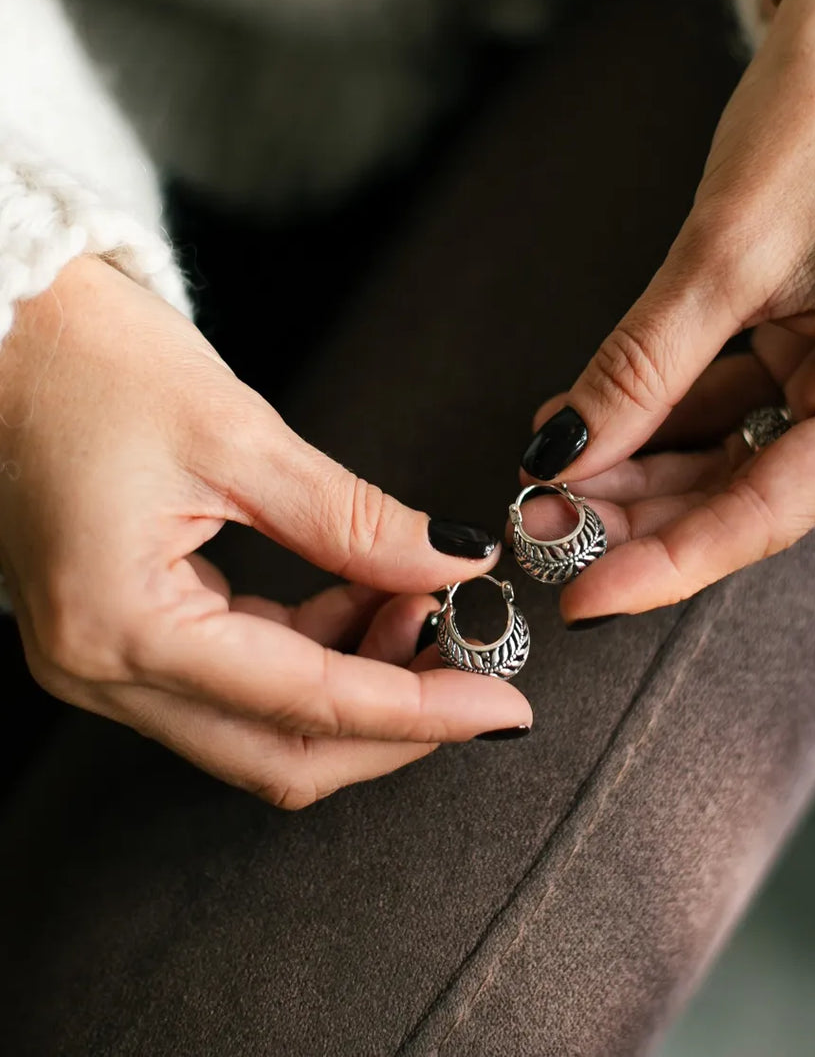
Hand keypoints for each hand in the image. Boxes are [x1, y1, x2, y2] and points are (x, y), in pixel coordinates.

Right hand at [0, 256, 530, 805]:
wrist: (2, 325)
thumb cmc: (89, 361)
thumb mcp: (238, 435)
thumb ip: (354, 520)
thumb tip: (454, 566)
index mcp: (121, 626)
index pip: (304, 702)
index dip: (419, 710)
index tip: (504, 703)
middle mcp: (101, 667)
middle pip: (279, 751)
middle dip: (392, 719)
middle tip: (475, 658)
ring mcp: (104, 657)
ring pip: (260, 722)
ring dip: (356, 679)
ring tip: (427, 603)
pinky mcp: (120, 629)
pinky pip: (234, 674)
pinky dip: (312, 648)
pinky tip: (367, 596)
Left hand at [520, 0, 814, 620]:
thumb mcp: (723, 253)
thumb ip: (640, 369)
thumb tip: (563, 461)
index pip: (770, 513)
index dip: (667, 563)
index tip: (581, 599)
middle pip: (749, 492)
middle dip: (638, 513)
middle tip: (538, 522)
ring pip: (734, 455)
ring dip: (639, 468)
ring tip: (546, 475)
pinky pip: (736, 404)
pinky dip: (661, 416)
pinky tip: (587, 423)